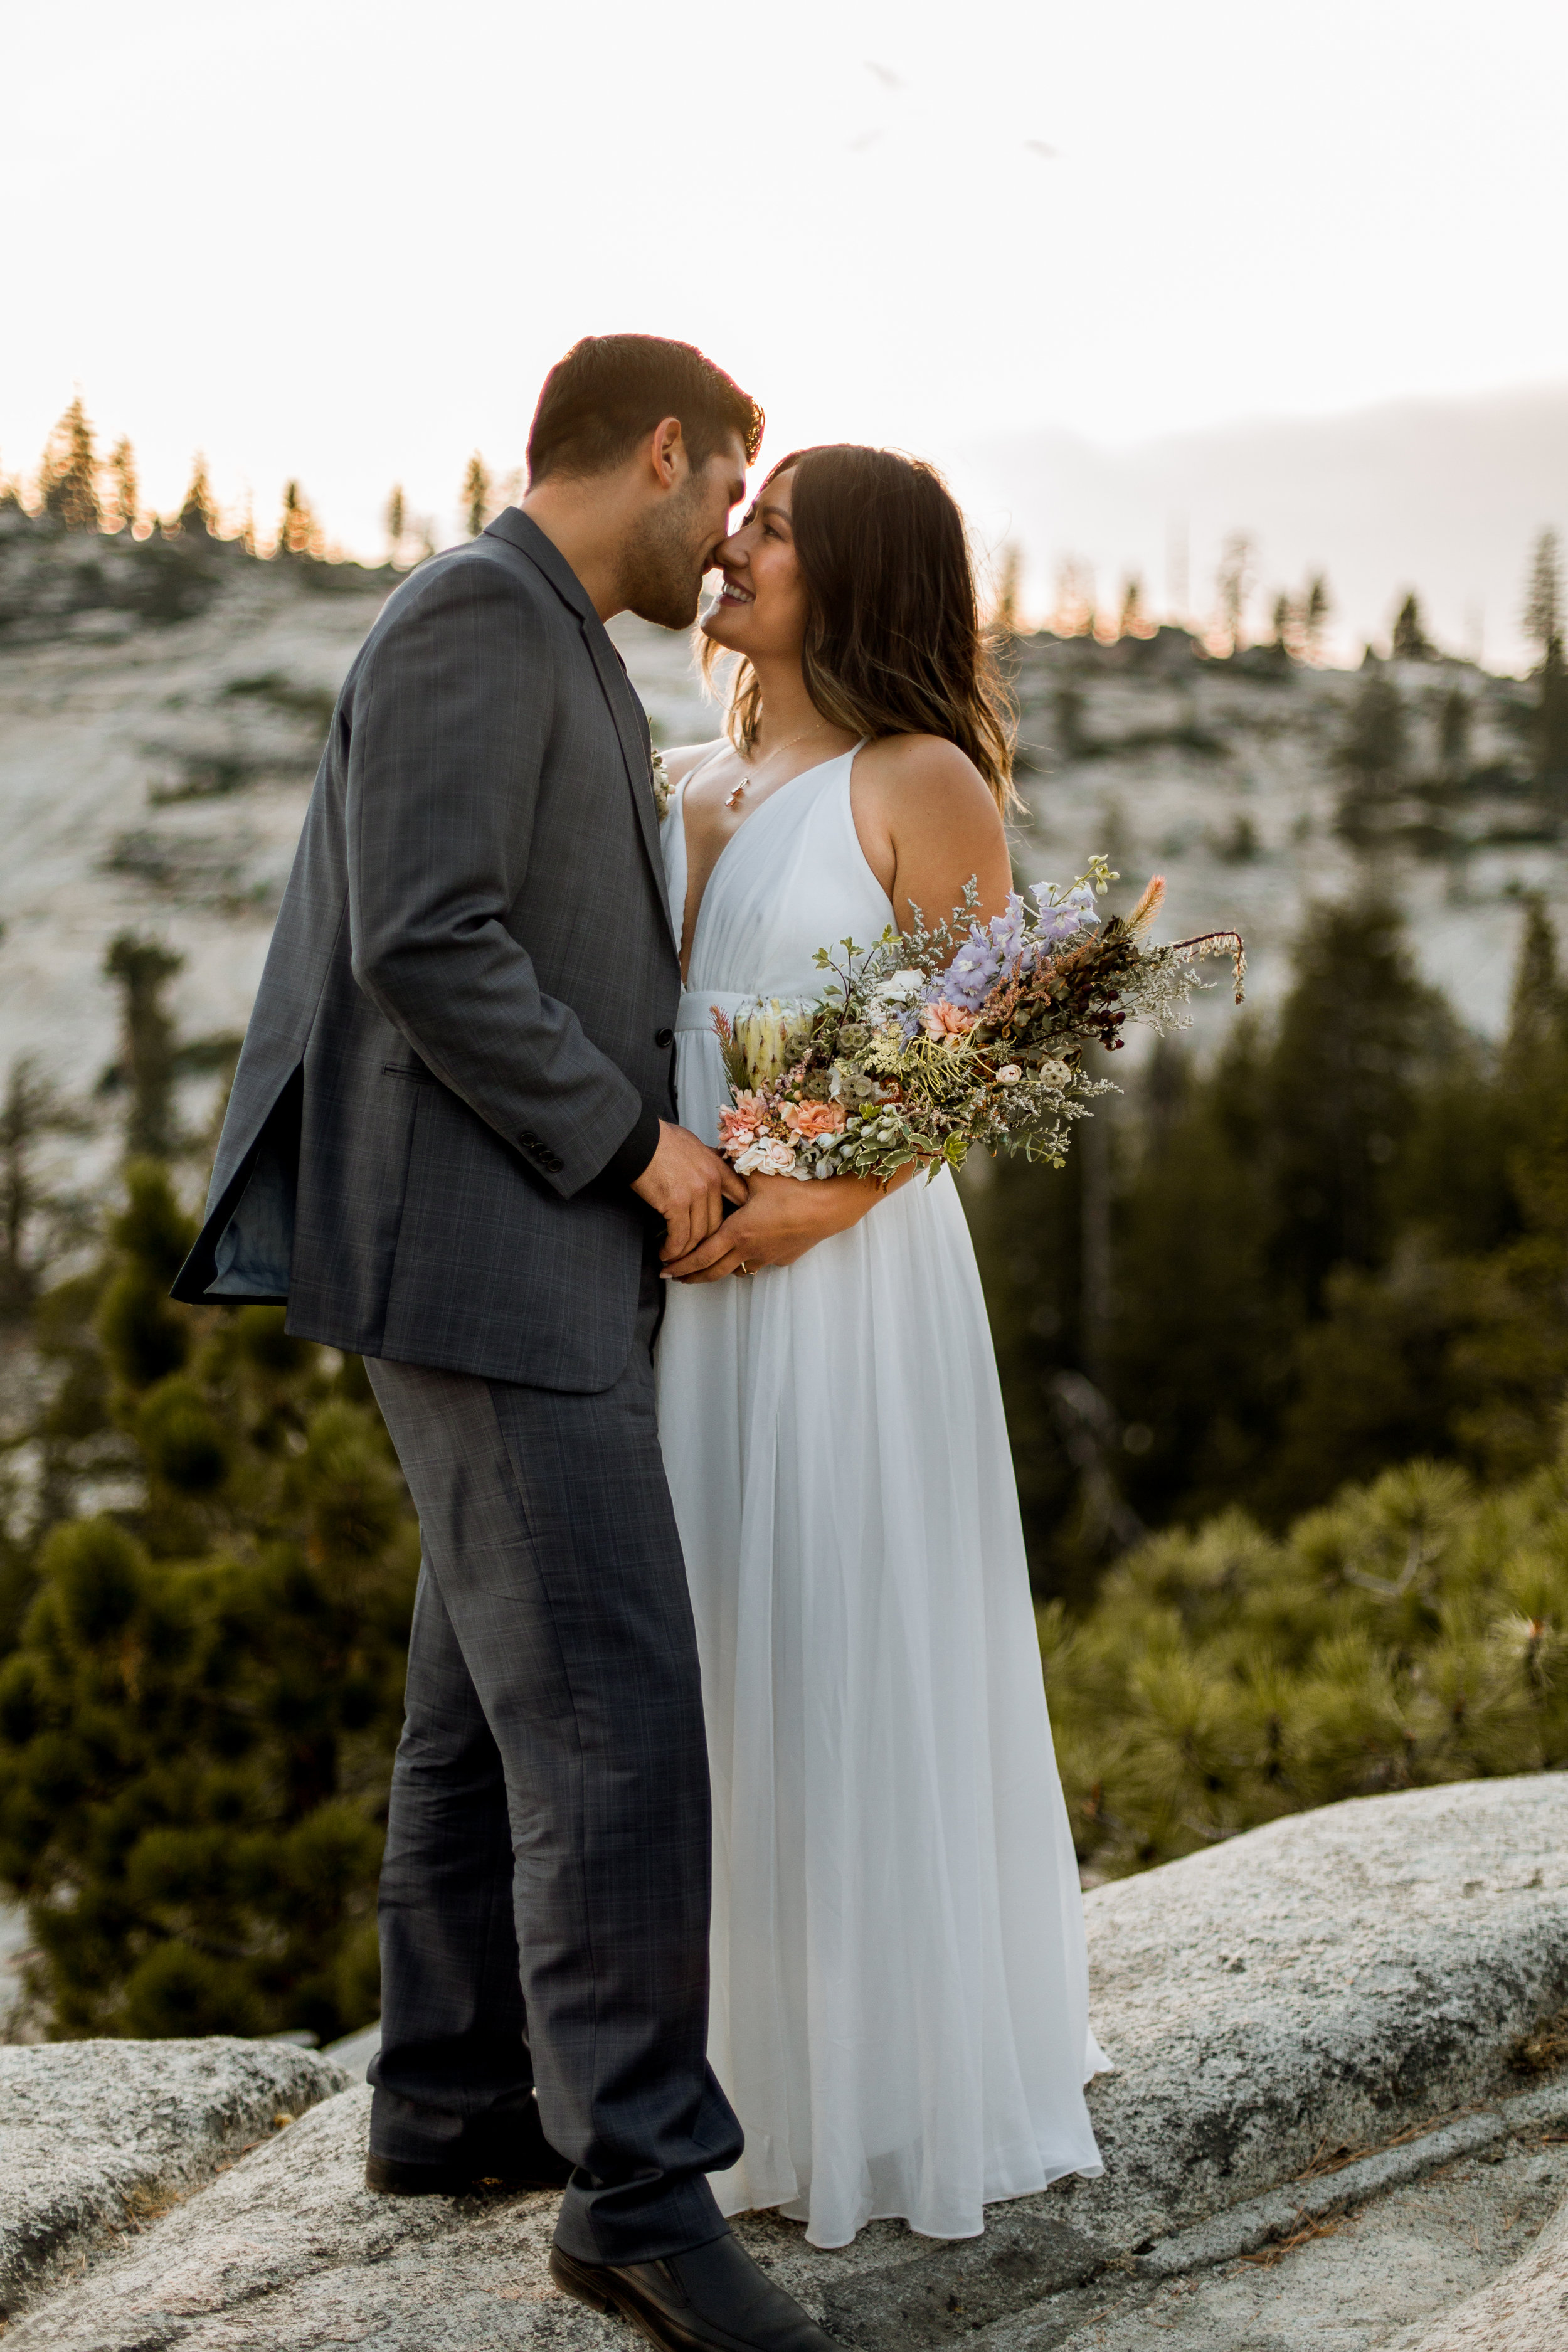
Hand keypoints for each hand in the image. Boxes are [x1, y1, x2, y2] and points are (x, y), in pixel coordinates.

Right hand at [632, 1120, 746, 1261]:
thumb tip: (712, 1168)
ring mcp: (695, 1194)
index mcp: (718, 1167)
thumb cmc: (660, 1140)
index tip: (729, 1233)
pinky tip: (665, 1253)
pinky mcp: (676, 1204)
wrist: (638, 1138)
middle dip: (705, 1243)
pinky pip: (679, 1236)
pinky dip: (672, 1249)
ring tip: (676, 1258)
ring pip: (698, 1235)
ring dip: (686, 1252)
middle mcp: (712, 1181)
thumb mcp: (694, 1145)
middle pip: (717, 1224)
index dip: (736, 1219)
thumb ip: (707, 1161)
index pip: (741, 1199)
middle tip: (694, 1253)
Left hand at [662, 1170, 881, 1282]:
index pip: (701, 1254)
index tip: (665, 1268)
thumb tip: (711, 1156)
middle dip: (691, 1275)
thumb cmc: (794, 1190)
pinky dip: (746, 1262)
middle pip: (713, 1271)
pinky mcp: (784, 1257)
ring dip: (717, 1271)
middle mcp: (749, 1250)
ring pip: (736, 1271)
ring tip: (705, 1270)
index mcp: (738, 1231)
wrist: (829, 1207)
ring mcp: (768, 1257)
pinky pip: (759, 1263)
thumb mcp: (757, 1174)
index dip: (681, 1263)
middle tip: (676, 1276)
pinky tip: (745, 1253)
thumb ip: (732, 1169)